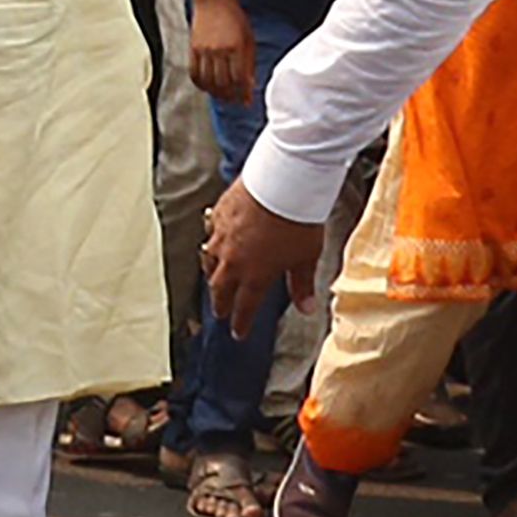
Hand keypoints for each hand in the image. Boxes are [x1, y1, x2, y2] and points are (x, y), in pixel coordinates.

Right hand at [187, 0, 255, 106]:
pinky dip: (200, 84)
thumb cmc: (235, 18)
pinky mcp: (193, 49)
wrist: (213, 2)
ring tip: (222, 97)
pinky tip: (207, 87)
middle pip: (223, 83)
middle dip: (230, 96)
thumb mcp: (249, 38)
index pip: (239, 78)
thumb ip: (249, 62)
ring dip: (216, 93)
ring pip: (208, 81)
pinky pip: (194, 73)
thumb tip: (250, 84)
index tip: (246, 101)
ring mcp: (204, 50)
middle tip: (234, 101)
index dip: (243, 93)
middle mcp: (219, 50)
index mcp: (236, 47)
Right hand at [202, 182, 325, 334]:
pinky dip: (213, 241)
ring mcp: (222, 237)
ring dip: (212, 274)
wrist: (281, 184)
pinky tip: (216, 239)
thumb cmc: (296, 221)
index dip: (241, 322)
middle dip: (220, 303)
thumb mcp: (306, 257)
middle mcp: (233, 260)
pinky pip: (211, 233)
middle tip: (219, 312)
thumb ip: (303, 284)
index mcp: (254, 275)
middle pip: (220, 288)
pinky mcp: (219, 214)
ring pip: (209, 261)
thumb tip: (307, 308)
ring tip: (214, 278)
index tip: (238, 332)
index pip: (244, 306)